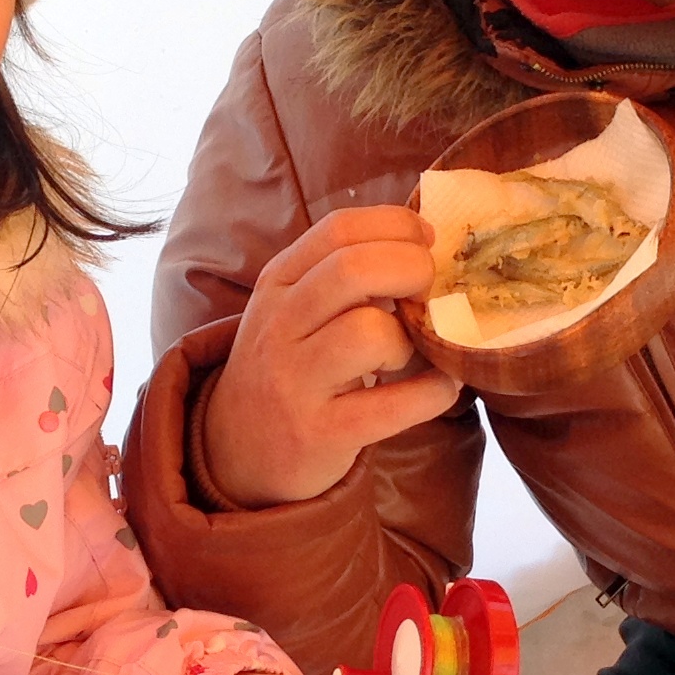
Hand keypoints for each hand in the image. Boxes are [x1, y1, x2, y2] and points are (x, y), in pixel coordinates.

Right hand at [200, 207, 464, 507]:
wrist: (236, 448)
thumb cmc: (288, 365)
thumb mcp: (294, 308)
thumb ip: (344, 273)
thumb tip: (425, 240)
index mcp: (278, 283)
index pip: (339, 230)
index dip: (397, 226)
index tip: (426, 242)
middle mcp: (279, 325)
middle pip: (354, 270)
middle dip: (412, 269)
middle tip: (428, 292)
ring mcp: (295, 381)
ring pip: (369, 332)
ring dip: (411, 338)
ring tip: (409, 351)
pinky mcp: (320, 433)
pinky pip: (394, 405)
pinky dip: (434, 392)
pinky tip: (438, 387)